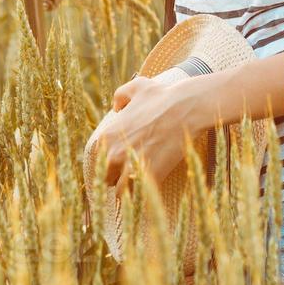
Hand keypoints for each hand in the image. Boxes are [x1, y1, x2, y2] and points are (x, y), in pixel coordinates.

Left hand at [99, 75, 202, 199]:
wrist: (185, 108)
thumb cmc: (162, 96)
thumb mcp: (136, 87)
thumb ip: (120, 95)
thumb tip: (116, 107)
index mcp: (107, 136)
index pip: (98, 159)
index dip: (110, 160)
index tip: (122, 160)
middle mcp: (114, 154)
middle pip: (106, 178)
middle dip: (117, 177)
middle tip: (131, 173)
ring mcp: (130, 168)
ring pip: (120, 192)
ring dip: (129, 190)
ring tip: (141, 184)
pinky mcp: (149, 178)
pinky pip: (140, 197)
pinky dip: (144, 196)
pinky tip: (152, 188)